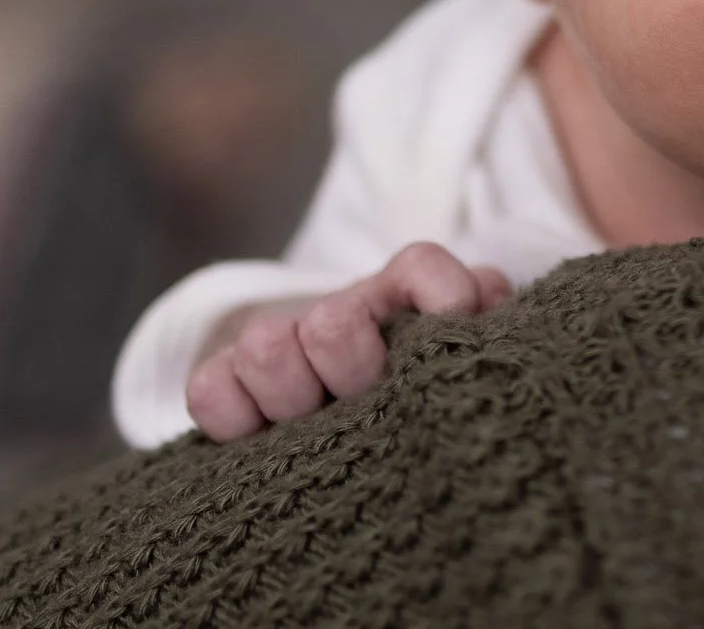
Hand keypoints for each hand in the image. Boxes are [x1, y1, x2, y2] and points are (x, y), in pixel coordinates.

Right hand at [185, 242, 511, 441]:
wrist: (360, 421)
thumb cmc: (434, 385)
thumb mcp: (476, 356)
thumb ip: (492, 323)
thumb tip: (481, 299)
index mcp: (411, 294)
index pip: (424, 269)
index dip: (442, 304)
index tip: (452, 335)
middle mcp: (345, 308)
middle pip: (332, 323)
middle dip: (352, 374)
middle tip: (367, 403)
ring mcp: (282, 341)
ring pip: (267, 346)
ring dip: (296, 397)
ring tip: (321, 424)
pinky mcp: (228, 380)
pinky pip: (210, 389)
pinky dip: (236, 418)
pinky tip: (268, 434)